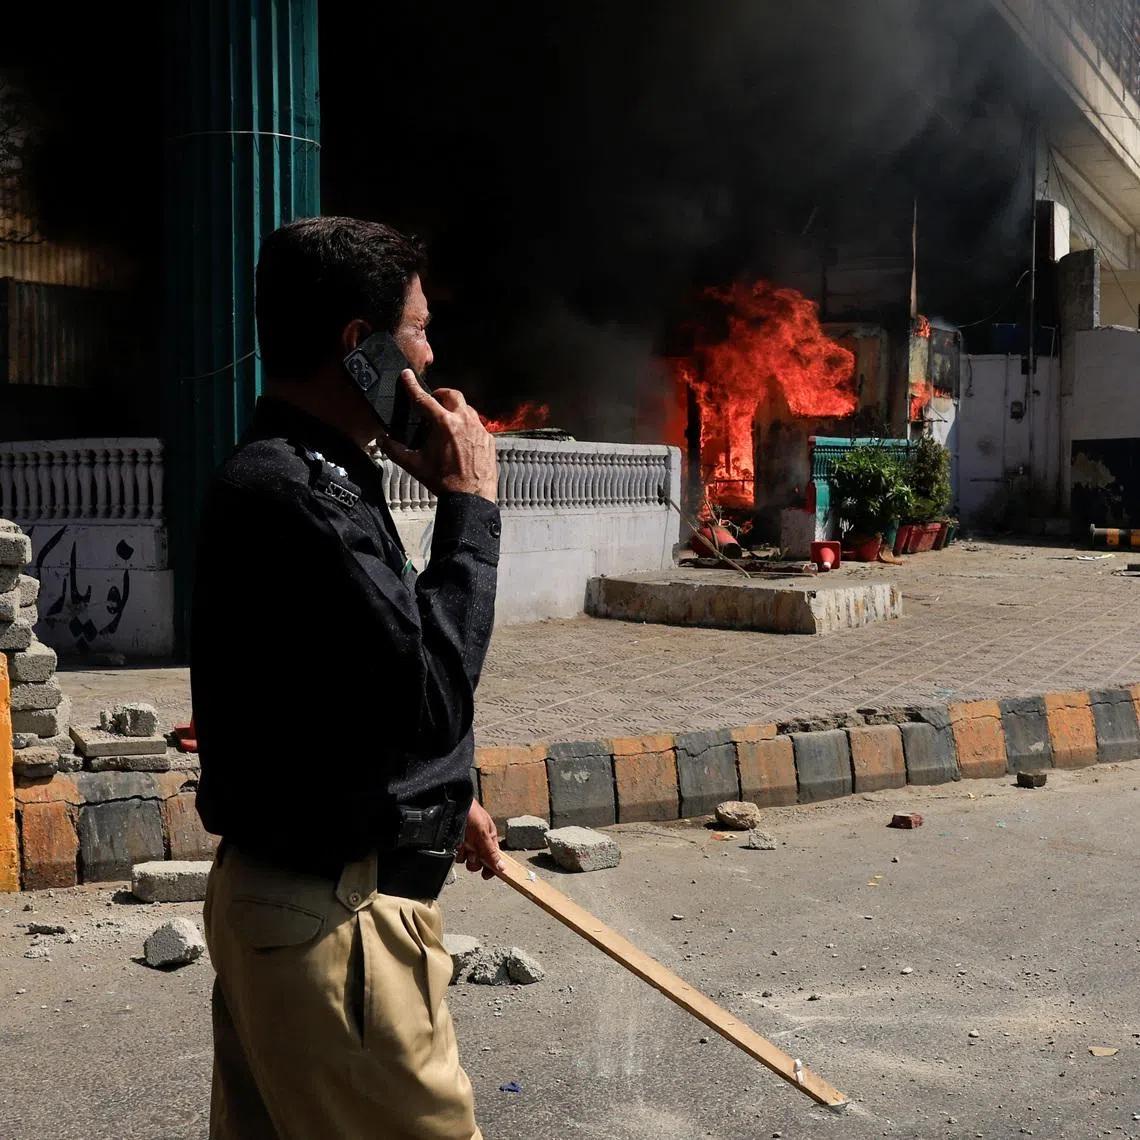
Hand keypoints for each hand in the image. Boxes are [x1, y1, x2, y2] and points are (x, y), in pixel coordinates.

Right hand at [379, 372, 497, 501]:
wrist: (471, 497)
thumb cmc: (444, 482)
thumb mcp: (415, 465)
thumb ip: (395, 450)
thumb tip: (383, 441)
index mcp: (444, 424)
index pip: (424, 399)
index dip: (412, 386)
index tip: (406, 376)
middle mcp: (464, 421)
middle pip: (452, 395)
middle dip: (441, 394)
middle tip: (433, 402)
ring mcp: (479, 429)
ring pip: (467, 409)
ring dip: (456, 410)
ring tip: (447, 421)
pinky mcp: (489, 439)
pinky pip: (478, 425)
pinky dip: (468, 426)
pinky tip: (461, 438)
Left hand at [455, 800, 504, 879]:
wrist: (451, 805)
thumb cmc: (470, 814)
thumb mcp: (483, 833)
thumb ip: (491, 852)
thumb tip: (502, 868)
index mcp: (489, 838)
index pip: (494, 858)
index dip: (491, 867)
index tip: (486, 875)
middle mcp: (479, 842)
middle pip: (479, 862)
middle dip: (475, 860)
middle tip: (472, 852)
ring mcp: (466, 843)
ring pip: (466, 860)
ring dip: (464, 855)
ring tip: (462, 843)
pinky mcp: (455, 844)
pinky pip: (456, 856)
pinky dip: (456, 852)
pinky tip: (455, 843)